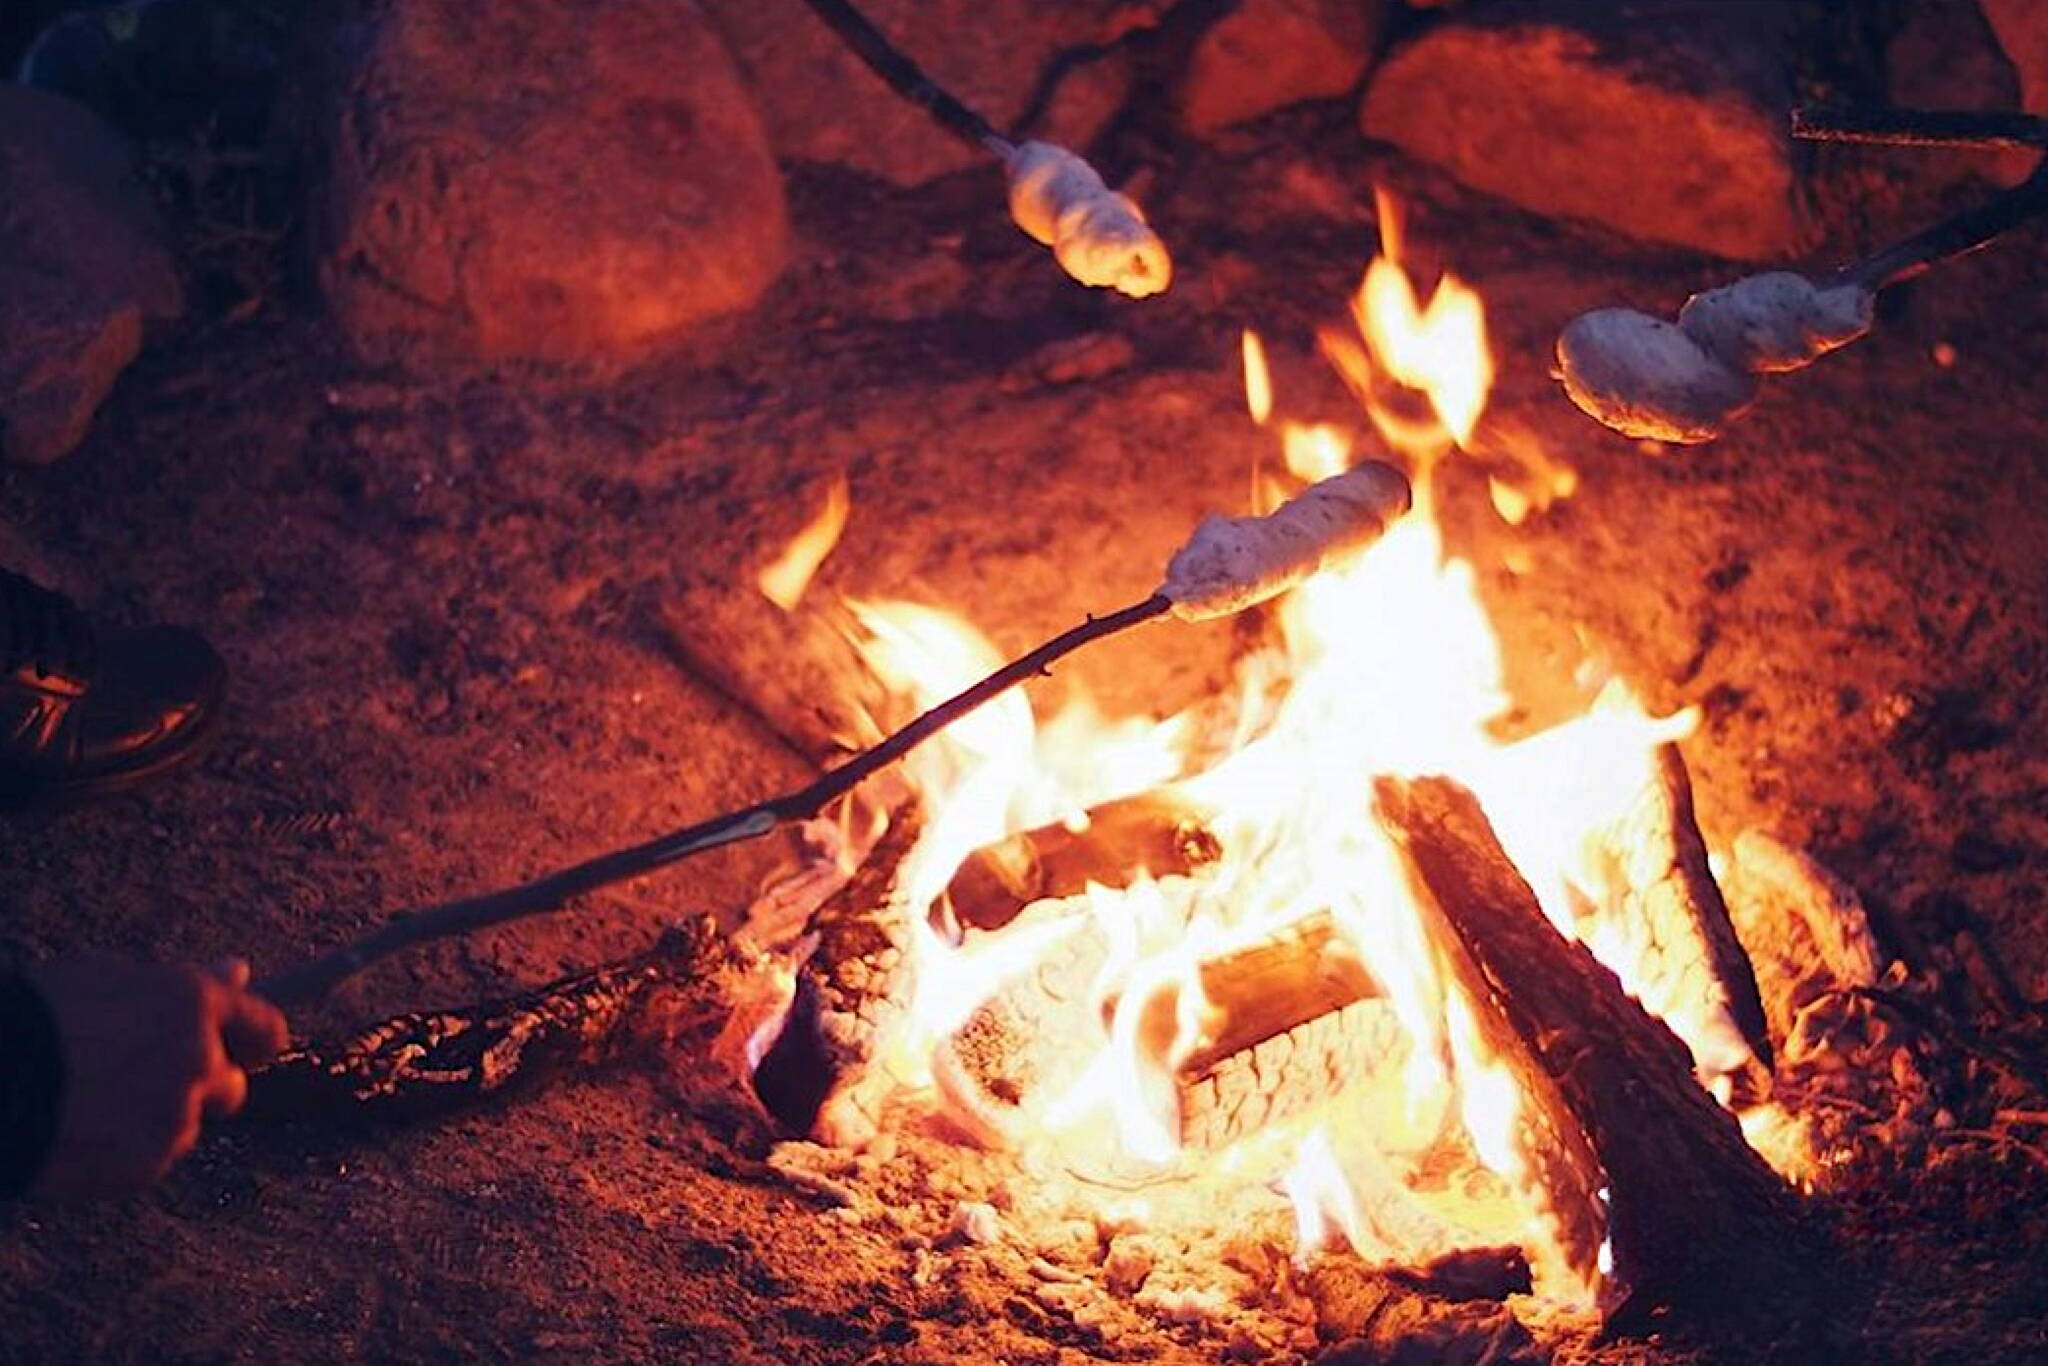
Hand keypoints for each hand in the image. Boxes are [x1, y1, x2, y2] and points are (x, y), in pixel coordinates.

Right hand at [26, 957, 288, 1195]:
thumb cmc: (37, 1015)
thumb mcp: (108, 978)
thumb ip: (182, 983)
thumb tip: (238, 972)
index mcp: (193, 1005)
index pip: (265, 1029)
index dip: (252, 1042)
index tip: (243, 1050)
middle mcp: (199, 1059)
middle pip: (230, 1086)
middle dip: (199, 1087)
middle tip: (140, 1083)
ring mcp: (175, 1114)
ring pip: (183, 1125)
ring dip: (152, 1120)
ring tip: (88, 1106)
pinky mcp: (146, 1162)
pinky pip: (148, 1159)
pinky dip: (123, 1154)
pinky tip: (78, 1134)